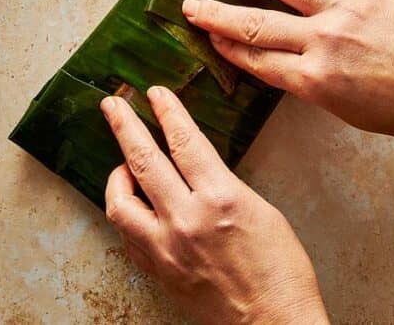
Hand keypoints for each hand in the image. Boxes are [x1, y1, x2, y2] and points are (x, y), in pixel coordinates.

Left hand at [101, 87, 328, 324]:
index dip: (167, 111)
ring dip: (117, 175)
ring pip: (120, 202)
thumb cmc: (281, 270)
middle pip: (142, 160)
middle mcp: (186, 219)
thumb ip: (222, 184)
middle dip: (124, 126)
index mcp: (220, 198)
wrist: (273, 323)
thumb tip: (196, 167)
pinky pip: (128, 234)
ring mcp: (167, 248)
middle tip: (112, 105)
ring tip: (122, 164)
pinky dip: (126, 213)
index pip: (183, 141)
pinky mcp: (159, 270)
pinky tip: (133, 204)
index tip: (154, 93)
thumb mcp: (261, 210)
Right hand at [182, 0, 393, 138]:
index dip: (226, 46)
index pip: (257, 58)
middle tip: (192, 3)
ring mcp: (343, 12)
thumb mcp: (345, 111)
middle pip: (257, 23)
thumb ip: (310, 85)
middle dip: (219, 13)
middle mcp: (322, 42)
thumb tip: (283, 63)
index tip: (206, 35)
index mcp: (315, 80)